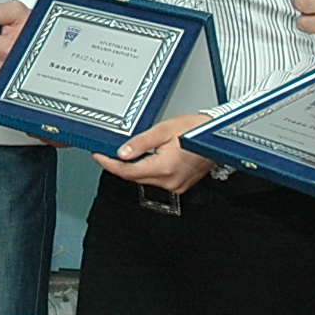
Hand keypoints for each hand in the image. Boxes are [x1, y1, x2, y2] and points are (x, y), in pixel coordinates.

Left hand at [93, 110, 212, 194]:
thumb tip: (122, 153)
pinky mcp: (180, 185)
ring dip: (132, 168)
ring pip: (144, 179)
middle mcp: (170, 181)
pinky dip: (146, 171)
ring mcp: (176, 185)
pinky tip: (142, 160)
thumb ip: (140, 143)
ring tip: (123, 154)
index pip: (127, 171)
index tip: (98, 156)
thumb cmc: (195, 129)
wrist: (216, 135)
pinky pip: (156, 180)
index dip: (109, 164)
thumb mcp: (163, 130)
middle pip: (134, 177)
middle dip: (118, 165)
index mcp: (165, 168)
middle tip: (106, 153)